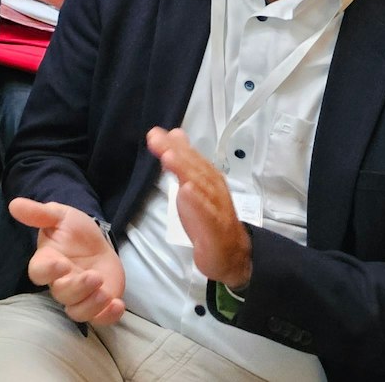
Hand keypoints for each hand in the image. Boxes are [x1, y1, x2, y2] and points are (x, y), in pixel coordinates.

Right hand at [12, 199, 126, 324]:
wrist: (98, 242)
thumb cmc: (75, 230)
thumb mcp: (60, 215)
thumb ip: (39, 213)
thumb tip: (14, 204)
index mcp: (48, 261)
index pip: (38, 272)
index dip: (47, 272)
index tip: (61, 264)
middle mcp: (61, 282)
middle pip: (61, 295)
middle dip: (78, 288)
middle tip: (94, 276)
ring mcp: (80, 296)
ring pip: (77, 312)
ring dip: (91, 305)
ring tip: (106, 293)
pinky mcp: (98, 305)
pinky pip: (99, 319)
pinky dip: (108, 317)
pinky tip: (118, 304)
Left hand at [147, 127, 253, 289]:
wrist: (229, 252)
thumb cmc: (208, 216)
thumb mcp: (194, 184)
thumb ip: (184, 160)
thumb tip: (174, 135)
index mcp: (208, 177)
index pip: (190, 156)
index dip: (174, 144)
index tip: (155, 133)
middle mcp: (213, 188)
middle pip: (195, 166)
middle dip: (176, 151)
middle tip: (157, 139)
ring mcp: (216, 206)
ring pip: (201, 185)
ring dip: (185, 169)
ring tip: (168, 156)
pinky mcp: (215, 227)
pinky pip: (207, 213)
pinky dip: (197, 201)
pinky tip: (186, 190)